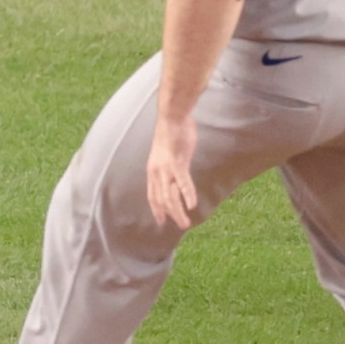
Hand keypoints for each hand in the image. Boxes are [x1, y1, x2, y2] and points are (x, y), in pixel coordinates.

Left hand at [146, 106, 200, 230]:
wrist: (172, 117)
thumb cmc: (172, 132)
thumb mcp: (167, 152)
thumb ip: (170, 164)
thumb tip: (176, 170)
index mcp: (153, 169)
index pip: (152, 195)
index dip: (157, 209)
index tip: (161, 221)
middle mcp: (157, 172)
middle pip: (161, 199)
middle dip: (170, 215)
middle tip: (181, 226)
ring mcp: (167, 168)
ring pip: (170, 196)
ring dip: (178, 211)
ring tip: (185, 222)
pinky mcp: (178, 163)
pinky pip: (183, 183)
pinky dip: (187, 195)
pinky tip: (192, 205)